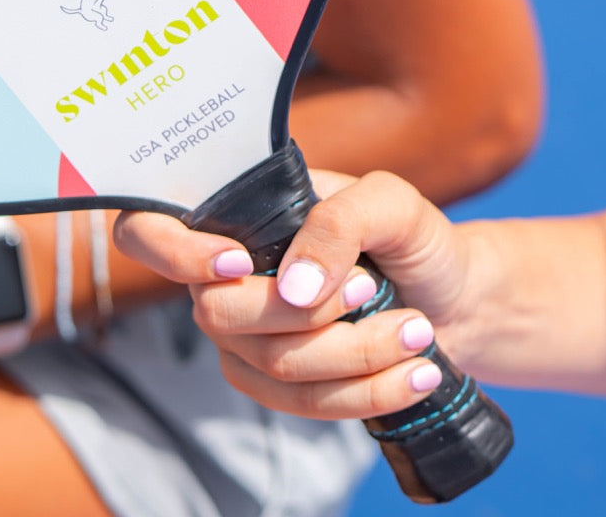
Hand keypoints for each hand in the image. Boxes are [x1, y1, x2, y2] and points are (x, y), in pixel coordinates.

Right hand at [113, 169, 484, 420]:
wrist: (456, 294)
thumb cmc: (412, 234)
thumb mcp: (388, 202)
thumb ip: (337, 224)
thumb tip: (292, 290)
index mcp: (234, 212)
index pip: (149, 231)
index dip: (174, 252)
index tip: (240, 261)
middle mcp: (223, 273)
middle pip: (217, 312)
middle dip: (306, 315)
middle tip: (371, 287)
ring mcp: (244, 333)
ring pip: (267, 365)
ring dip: (353, 356)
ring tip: (416, 331)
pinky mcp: (276, 383)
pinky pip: (302, 404)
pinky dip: (365, 393)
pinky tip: (413, 373)